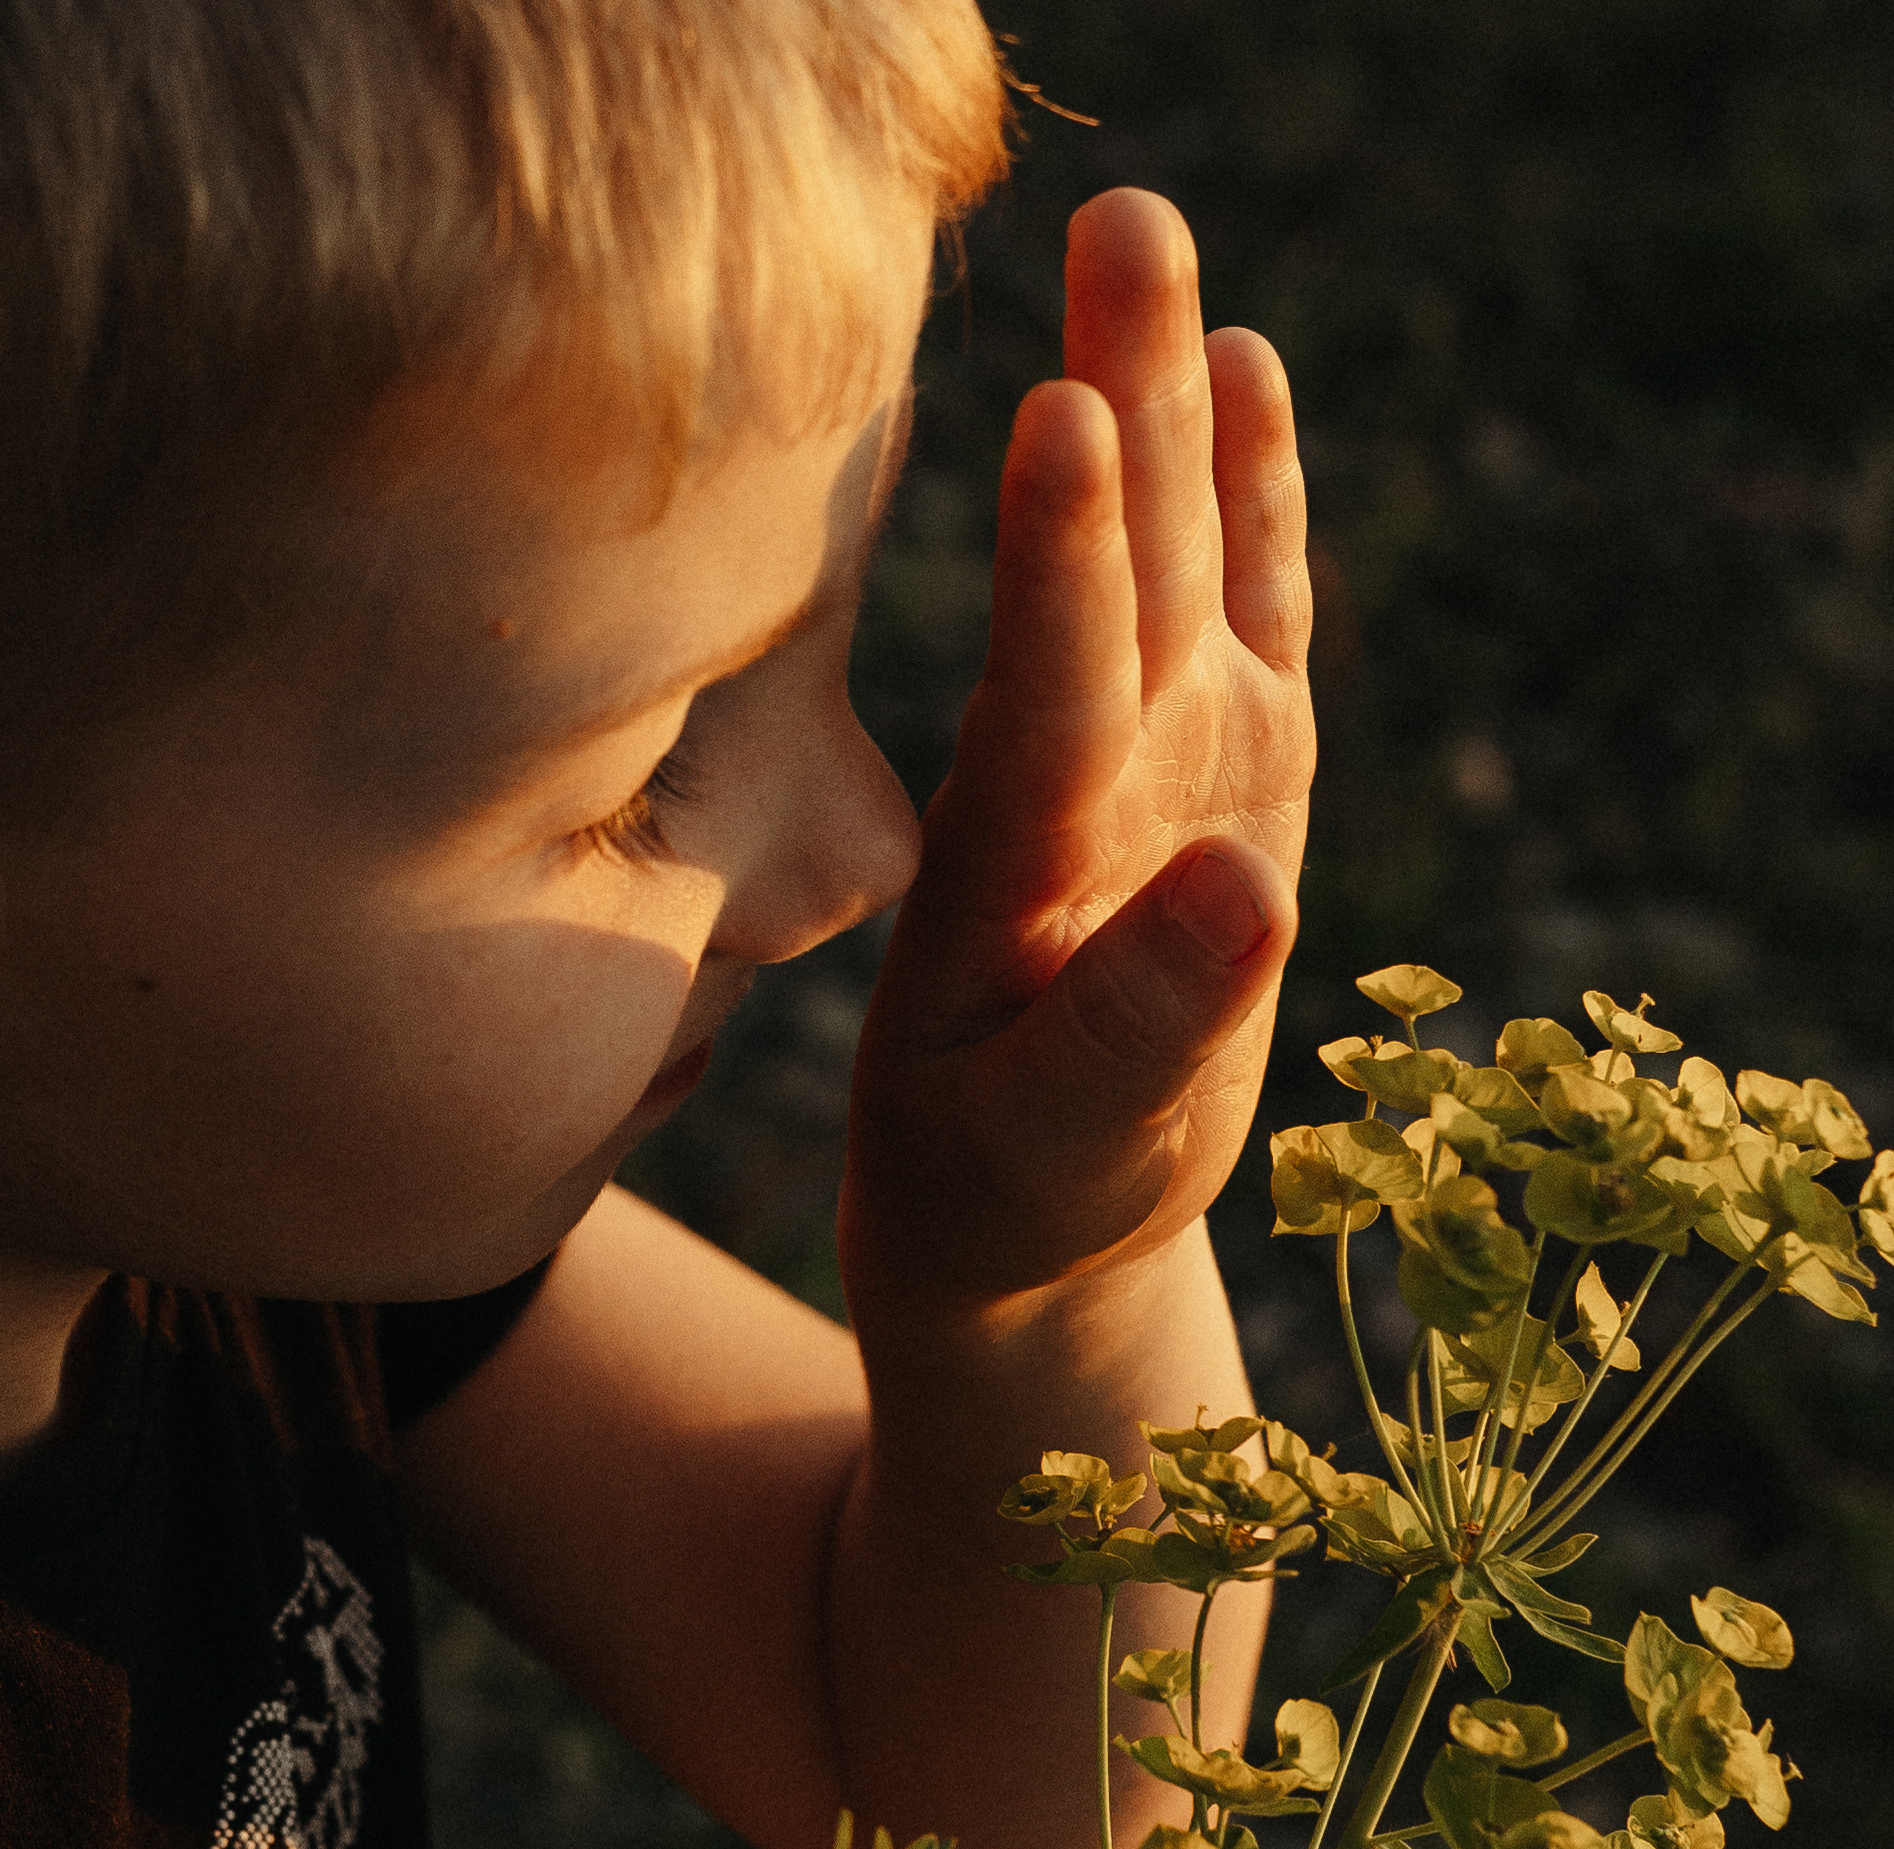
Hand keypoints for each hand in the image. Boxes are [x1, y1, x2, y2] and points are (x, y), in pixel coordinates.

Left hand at [845, 187, 1313, 1310]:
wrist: (1019, 1215)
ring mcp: (1161, 761)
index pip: (1047, 692)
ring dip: (1170, 403)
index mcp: (1026, 868)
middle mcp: (1088, 781)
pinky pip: (1245, 609)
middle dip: (1119, 395)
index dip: (1058, 561)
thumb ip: (1139, 1027)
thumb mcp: (1062, 1142)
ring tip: (1152, 241)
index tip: (1062, 419)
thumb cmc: (1011, 1193)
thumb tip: (1247, 886)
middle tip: (1122, 219)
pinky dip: (1250, 497)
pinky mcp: (1229, 768)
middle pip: (1110, 567)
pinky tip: (1245, 365)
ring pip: (1171, 557)